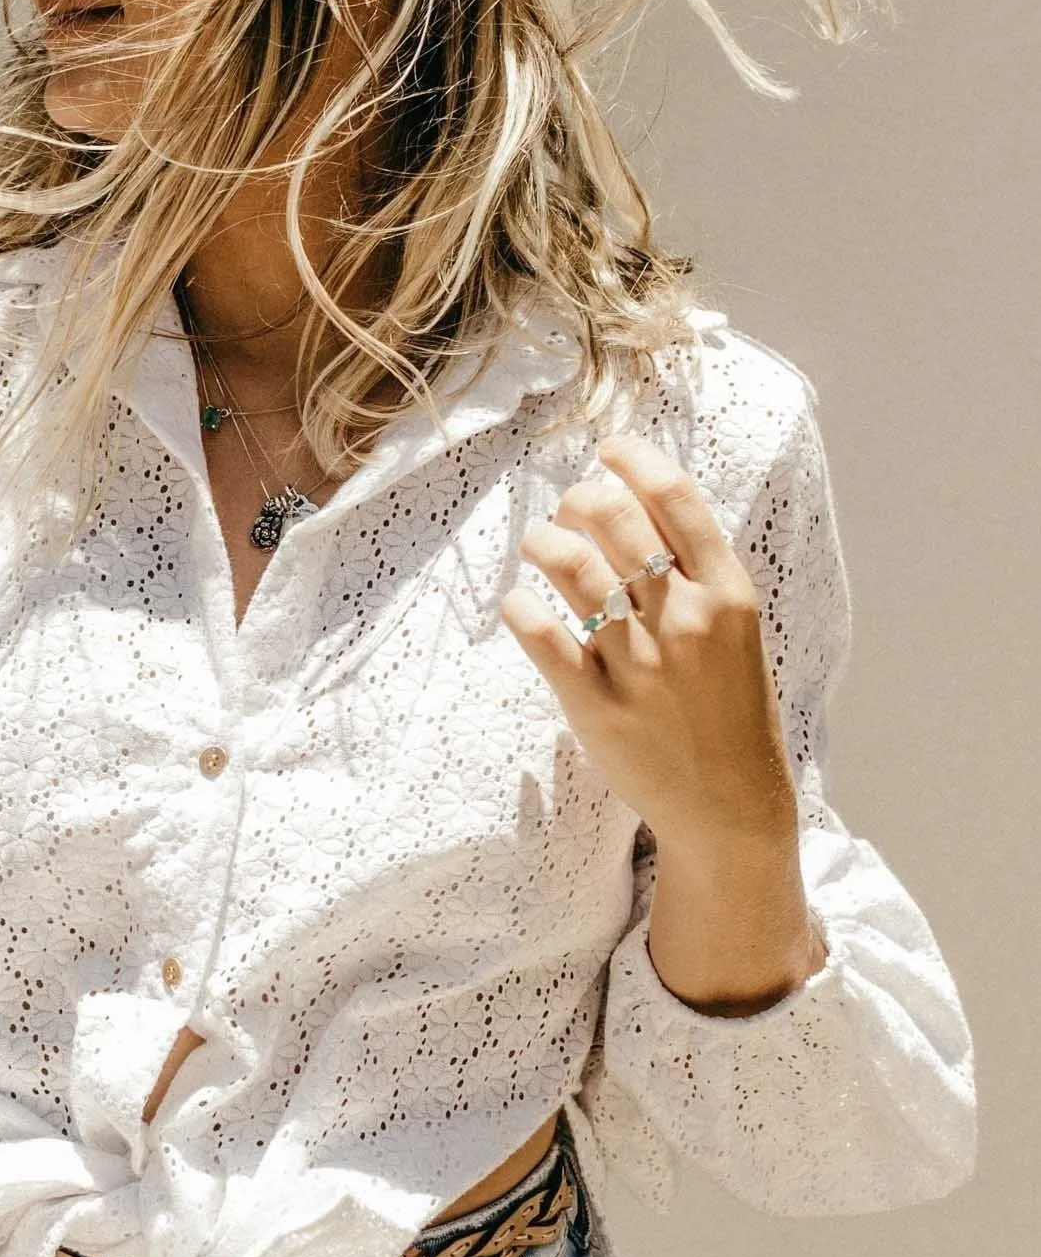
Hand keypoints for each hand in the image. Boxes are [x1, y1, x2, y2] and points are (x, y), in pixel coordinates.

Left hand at [501, 432, 796, 854]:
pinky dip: (520, 608)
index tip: (608, 450)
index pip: (676, 498)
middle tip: (569, 509)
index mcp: (728, 594)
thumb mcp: (737, 631)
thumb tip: (641, 504)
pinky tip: (519, 605)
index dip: (633, 458)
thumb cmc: (730, 709)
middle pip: (615, 518)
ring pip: (572, 566)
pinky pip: (542, 637)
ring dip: (544, 541)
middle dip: (579, 497)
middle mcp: (685, 619)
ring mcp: (640, 664)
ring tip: (540, 545)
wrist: (732, 806)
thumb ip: (696, 574)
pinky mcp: (597, 706)